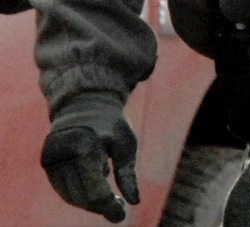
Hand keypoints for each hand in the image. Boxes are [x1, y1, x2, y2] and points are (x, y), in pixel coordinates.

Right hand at [41, 91, 139, 222]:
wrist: (85, 102)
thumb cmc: (111, 124)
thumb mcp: (126, 144)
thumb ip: (128, 174)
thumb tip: (135, 202)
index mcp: (86, 148)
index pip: (95, 190)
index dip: (108, 207)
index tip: (121, 216)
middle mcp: (64, 154)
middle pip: (81, 196)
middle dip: (101, 206)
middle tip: (118, 208)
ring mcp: (52, 158)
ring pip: (69, 195)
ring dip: (89, 202)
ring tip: (108, 195)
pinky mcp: (47, 161)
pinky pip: (61, 187)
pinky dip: (77, 193)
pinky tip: (94, 184)